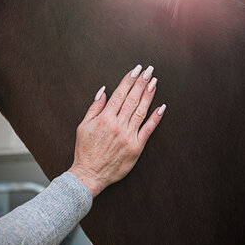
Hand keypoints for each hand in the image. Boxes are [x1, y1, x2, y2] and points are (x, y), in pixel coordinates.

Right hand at [68, 64, 165, 196]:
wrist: (89, 174)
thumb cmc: (85, 150)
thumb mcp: (83, 126)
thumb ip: (94, 108)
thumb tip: (104, 91)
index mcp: (105, 118)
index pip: (120, 94)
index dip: (129, 80)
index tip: (136, 70)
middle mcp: (118, 125)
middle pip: (132, 99)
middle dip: (141, 82)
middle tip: (149, 70)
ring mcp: (128, 136)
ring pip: (141, 111)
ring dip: (149, 95)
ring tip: (154, 82)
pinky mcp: (136, 147)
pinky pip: (148, 130)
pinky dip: (155, 118)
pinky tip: (161, 107)